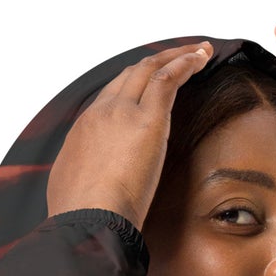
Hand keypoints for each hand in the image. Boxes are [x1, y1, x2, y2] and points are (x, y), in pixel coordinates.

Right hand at [45, 41, 213, 230]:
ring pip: (150, 69)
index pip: (111, 97)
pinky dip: (185, 64)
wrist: (86, 223)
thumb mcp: (75, 194)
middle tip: (177, 58)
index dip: (133, 86)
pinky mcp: (147, 120)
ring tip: (198, 52)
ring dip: (175, 57)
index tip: (149, 86)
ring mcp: (122, 112)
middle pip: (130, 75)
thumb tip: (97, 189)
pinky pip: (168, 79)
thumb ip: (89, 182)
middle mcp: (101, 113)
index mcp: (84, 131)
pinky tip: (200, 58)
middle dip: (155, 63)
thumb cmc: (81, 220)